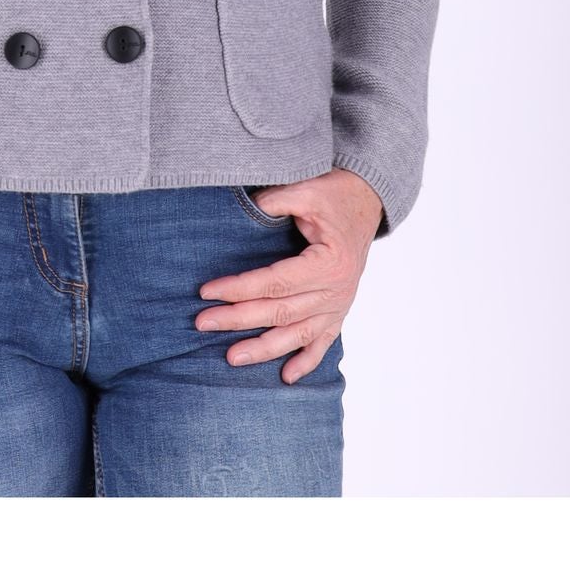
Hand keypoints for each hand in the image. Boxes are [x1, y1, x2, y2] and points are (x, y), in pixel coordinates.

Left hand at [195, 167, 383, 381]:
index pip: (275, 283)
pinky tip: (286, 377)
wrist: (366, 201)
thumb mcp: (307, 190)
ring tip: (231, 358)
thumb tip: (247, 209)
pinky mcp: (339, 310)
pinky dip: (306, 362)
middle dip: (238, 320)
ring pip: (297, 334)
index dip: (239, 289)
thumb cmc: (335, 195)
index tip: (207, 291)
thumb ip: (277, 201)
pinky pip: (323, 343)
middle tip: (203, 323)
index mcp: (328, 263)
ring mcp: (340, 305)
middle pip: (280, 312)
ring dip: (264, 349)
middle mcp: (336, 290)